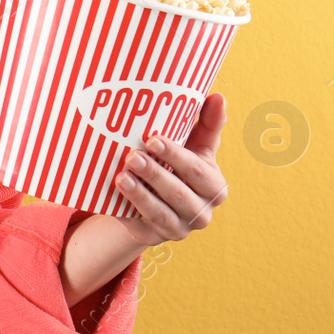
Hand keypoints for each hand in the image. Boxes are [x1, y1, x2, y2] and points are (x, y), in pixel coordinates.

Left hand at [111, 92, 230, 247]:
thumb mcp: (195, 146)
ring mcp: (179, 228)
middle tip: (132, 156)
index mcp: (215, 187)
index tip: (153, 139)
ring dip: (140, 195)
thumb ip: (207, 124)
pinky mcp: (154, 236)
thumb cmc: (179, 165)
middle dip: (155, 174)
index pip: (196, 171)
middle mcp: (202, 212)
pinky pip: (141, 225)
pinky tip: (115, 196)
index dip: (175, 155)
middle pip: (178, 193)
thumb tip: (218, 96)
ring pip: (160, 213)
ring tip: (121, 177)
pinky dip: (128, 210)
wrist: (156, 199)